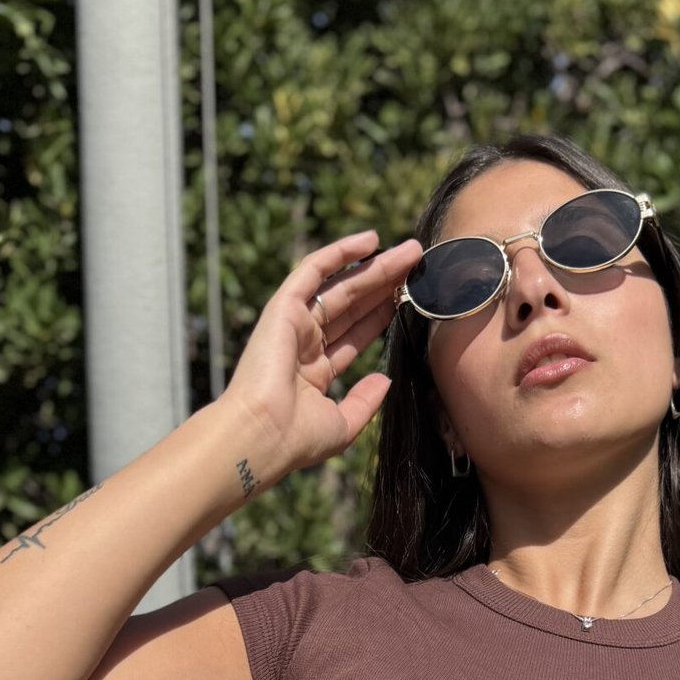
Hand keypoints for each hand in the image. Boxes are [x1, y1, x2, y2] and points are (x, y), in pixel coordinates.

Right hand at [218, 226, 424, 487]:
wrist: (262, 435)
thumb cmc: (296, 440)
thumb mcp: (343, 425)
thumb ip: (364, 401)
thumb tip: (385, 379)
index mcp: (313, 374)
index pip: (353, 336)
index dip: (380, 316)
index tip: (408, 299)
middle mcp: (303, 345)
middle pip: (352, 307)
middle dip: (385, 285)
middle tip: (416, 264)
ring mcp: (292, 325)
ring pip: (340, 286)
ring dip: (375, 267)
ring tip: (409, 251)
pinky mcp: (283, 308)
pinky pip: (314, 270)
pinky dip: (340, 253)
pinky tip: (371, 239)